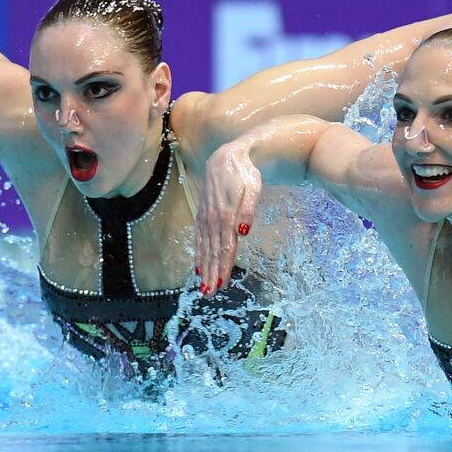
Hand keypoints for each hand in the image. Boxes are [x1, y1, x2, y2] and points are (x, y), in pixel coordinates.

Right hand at [196, 143, 260, 294]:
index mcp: (226, 216)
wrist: (227, 157)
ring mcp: (206, 217)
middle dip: (212, 273)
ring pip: (205, 247)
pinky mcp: (203, 215)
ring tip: (204, 286)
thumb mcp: (253, 188)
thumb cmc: (245, 174)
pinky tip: (199, 266)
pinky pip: (200, 238)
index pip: (225, 247)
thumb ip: (247, 210)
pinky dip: (199, 253)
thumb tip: (244, 232)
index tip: (221, 285)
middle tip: (210, 294)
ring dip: (205, 268)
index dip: (223, 267)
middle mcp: (213, 219)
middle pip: (214, 252)